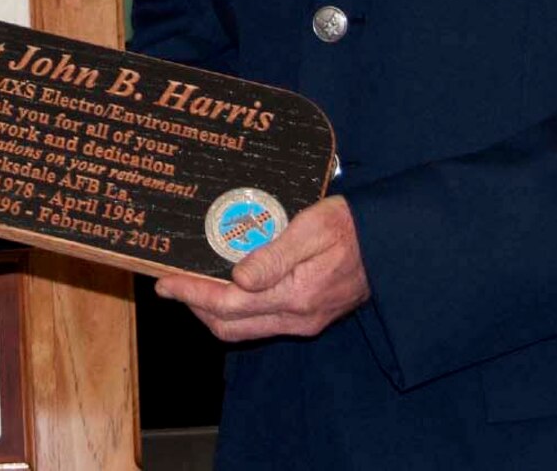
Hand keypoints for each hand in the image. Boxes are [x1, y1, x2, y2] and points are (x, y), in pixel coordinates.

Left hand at [156, 196, 368, 342]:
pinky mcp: (309, 316)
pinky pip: (261, 322)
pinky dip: (235, 309)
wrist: (393, 246)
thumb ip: (275, 255)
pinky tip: (227, 286)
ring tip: (192, 283)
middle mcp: (297, 318)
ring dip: (212, 310)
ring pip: (244, 328)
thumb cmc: (352, 228)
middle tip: (171, 283)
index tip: (163, 283)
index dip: (190, 294)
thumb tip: (237, 278)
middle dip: (194, 305)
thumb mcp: (312, 229)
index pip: (227, 304)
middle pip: (229, 325)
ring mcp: (304, 321)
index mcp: (295, 296)